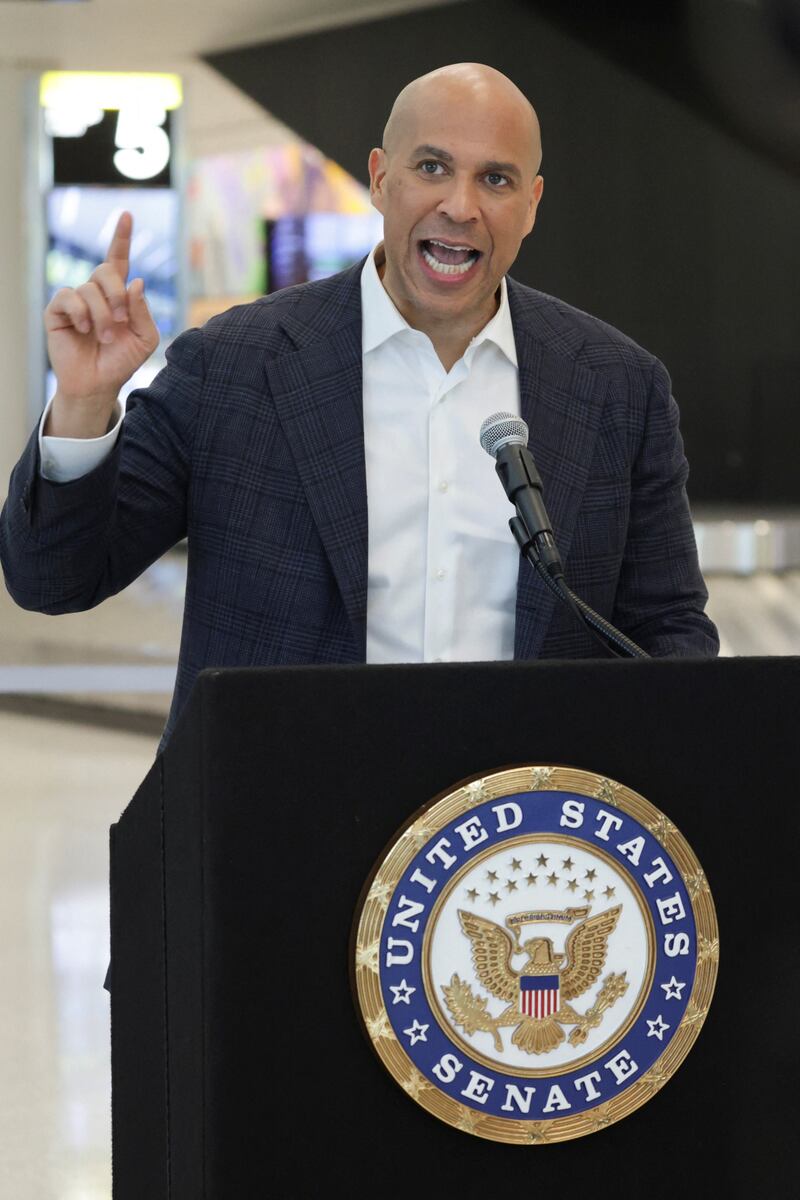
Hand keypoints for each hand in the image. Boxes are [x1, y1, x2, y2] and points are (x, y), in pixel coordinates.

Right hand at [44, 211, 159, 436]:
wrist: (99, 384)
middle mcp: (95, 293)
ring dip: (103, 315)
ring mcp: (75, 301)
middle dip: (117, 294)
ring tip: (105, 337)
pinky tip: (83, 329)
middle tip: (121, 320)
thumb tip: (136, 281)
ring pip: (89, 288)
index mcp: (117, 295)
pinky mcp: (57, 312)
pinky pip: (68, 297)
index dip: (121, 238)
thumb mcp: (144, 338)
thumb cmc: (121, 360)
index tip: (126, 215)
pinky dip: (80, 313)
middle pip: (106, 270)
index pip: (118, 260)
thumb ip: (143, 311)